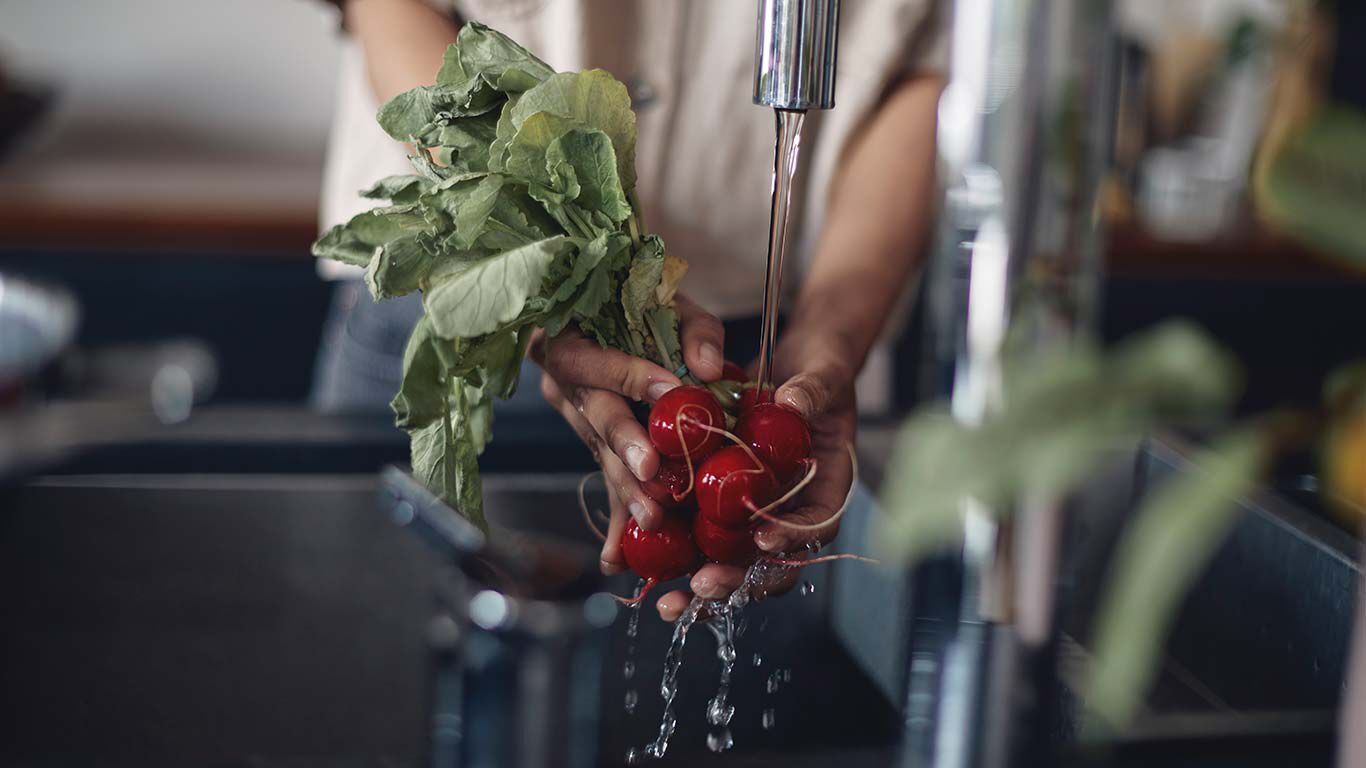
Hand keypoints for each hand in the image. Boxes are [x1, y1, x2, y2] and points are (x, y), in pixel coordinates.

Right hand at [530, 294, 725, 574]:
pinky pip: (606, 484)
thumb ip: (694, 330)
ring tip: (651, 520)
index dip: (630, 376)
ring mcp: (577, 422)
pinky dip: (616, 521)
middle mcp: (565, 387)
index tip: (668, 389)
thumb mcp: (670, 303)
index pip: (594, 362)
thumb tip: (710, 369)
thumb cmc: (640, 305)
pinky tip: (617, 560)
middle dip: (625, 449)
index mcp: (568, 342)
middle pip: (595, 420)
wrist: (610, 316)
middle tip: (651, 473)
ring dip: (627, 491)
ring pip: (602, 458)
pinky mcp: (595, 449)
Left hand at [656, 328, 858, 620]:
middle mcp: (791, 513)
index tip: (764, 541)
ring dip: (702, 589)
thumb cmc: (820, 374)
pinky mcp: (722, 509)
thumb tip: (792, 402)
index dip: (793, 538)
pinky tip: (641, 571)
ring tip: (668, 604)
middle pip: (771, 564)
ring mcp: (755, 516)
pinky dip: (674, 557)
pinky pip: (700, 538)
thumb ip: (814, 391)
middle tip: (703, 585)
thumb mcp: (822, 376)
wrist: (795, 371)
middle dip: (737, 580)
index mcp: (826, 491)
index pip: (817, 526)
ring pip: (732, 563)